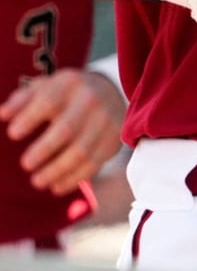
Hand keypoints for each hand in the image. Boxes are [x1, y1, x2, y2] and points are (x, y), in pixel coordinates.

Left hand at [0, 69, 124, 194]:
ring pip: (81, 151)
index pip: (49, 101)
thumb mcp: (45, 87)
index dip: (29, 118)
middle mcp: (90, 100)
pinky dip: (73, 179)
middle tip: (25, 164)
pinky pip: (94, 164)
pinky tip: (57, 186)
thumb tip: (2, 114)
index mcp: (69, 84)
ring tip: (37, 181)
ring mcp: (105, 121)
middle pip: (66, 129)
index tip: (12, 134)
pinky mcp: (112, 140)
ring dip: (56, 170)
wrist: (109, 92)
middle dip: (43, 150)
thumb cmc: (64, 94)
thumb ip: (22, 99)